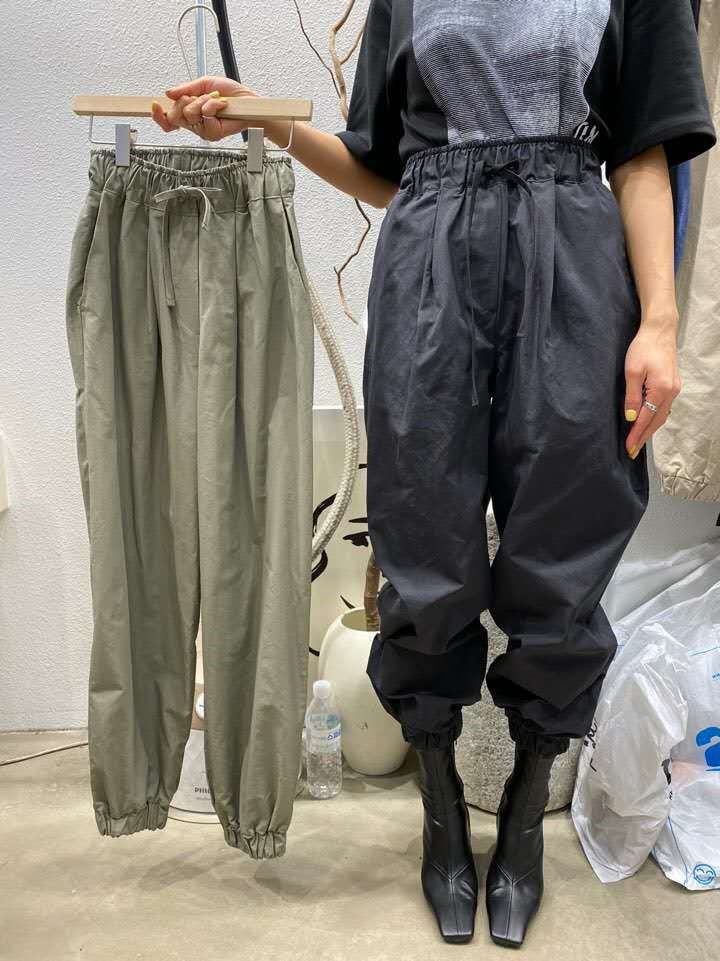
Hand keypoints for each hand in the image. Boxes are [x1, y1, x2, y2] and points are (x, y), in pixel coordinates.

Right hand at [150, 75, 259, 142]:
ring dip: (202, 101)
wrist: (247, 101)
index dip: (158, 115)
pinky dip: (213, 105)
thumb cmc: (229, 93)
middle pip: (175, 116)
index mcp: (189, 111)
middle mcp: (194, 123)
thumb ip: (185, 88)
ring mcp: (202, 130)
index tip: (154, 105)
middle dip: (184, 101)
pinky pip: (204, 116)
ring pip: (189, 115)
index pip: (168, 119)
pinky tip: (221, 105)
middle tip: (197, 96)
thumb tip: (168, 93)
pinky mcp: (212, 133)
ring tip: (215, 100)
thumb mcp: (204, 84)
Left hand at [623, 318, 680, 457]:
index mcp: (661, 390)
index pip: (646, 419)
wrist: (660, 330)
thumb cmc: (643, 347)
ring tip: (638, 441)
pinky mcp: (673, 384)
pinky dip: (655, 418)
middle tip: (632, 452)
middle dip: (644, 437)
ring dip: (650, 429)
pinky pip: (664, 407)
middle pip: (657, 421)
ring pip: (662, 415)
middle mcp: (671, 392)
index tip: (628, 448)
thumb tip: (632, 418)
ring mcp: (674, 388)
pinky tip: (648, 423)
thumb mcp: (632, 371)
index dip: (636, 435)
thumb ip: (632, 396)